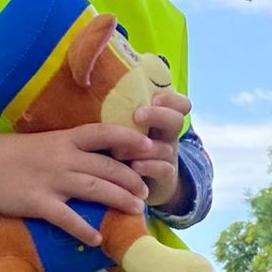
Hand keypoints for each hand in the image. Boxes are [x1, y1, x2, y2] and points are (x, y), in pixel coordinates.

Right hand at [0, 124, 152, 245]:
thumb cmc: (7, 154)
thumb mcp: (41, 144)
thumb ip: (66, 149)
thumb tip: (92, 156)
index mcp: (64, 139)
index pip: (104, 133)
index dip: (129, 139)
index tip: (149, 146)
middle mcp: (63, 157)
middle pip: (107, 166)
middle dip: (131, 178)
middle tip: (146, 191)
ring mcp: (51, 180)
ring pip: (95, 188)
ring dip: (119, 199)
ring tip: (136, 210)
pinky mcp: (37, 202)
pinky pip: (66, 218)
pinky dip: (83, 229)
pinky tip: (97, 239)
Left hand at [130, 89, 190, 207]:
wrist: (140, 184)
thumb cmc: (125, 149)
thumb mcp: (126, 128)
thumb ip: (119, 113)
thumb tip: (92, 87)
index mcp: (160, 119)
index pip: (179, 104)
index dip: (171, 99)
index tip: (153, 98)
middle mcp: (167, 136)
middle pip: (176, 120)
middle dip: (157, 115)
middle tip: (137, 115)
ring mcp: (168, 156)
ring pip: (165, 147)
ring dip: (143, 147)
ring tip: (119, 151)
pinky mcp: (165, 176)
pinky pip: (164, 169)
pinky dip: (149, 166)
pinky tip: (134, 166)